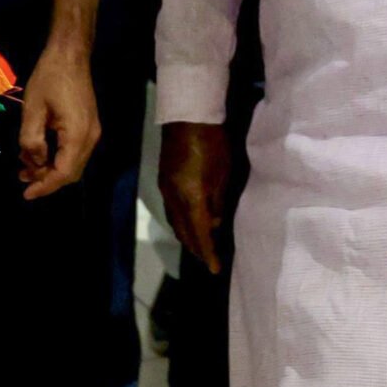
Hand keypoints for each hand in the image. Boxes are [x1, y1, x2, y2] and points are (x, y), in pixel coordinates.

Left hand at [16, 35, 99, 199]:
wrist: (70, 55)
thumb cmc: (49, 78)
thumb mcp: (33, 109)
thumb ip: (31, 140)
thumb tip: (35, 162)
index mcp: (77, 134)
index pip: (64, 172)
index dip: (45, 186)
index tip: (26, 194)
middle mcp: (90, 137)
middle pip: (72, 172)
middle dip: (47, 180)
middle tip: (22, 179)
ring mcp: (92, 131)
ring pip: (74, 163)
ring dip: (51, 169)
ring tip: (25, 166)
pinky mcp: (89, 126)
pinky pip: (74, 152)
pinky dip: (57, 158)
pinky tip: (39, 152)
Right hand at [159, 120, 232, 273]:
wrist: (188, 118)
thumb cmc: (213, 143)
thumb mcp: (222, 173)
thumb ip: (217, 201)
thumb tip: (214, 221)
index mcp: (191, 198)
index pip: (200, 234)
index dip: (207, 253)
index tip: (214, 268)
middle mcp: (174, 199)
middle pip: (184, 232)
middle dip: (196, 248)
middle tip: (209, 259)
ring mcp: (165, 190)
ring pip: (176, 222)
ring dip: (188, 235)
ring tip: (202, 245)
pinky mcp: (163, 182)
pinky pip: (172, 210)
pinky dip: (182, 221)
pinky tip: (192, 222)